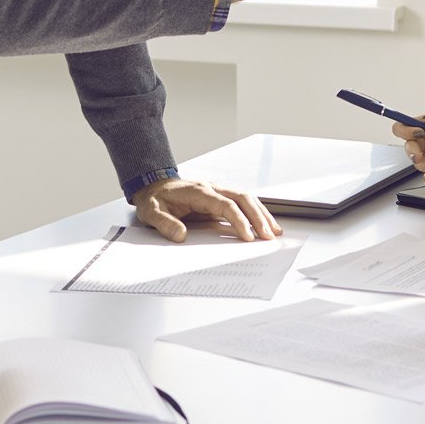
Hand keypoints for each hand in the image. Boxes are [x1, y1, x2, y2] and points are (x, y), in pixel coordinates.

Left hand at [133, 177, 281, 242]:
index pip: (225, 205)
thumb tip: (180, 235)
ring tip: (273, 232)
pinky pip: (242, 203)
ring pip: (246, 198)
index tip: (247, 237)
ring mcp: (217, 192)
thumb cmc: (154, 200)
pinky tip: (264, 224)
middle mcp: (211, 188)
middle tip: (267, 237)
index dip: (238, 220)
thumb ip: (165, 223)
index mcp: (198, 191)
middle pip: (242, 198)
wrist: (153, 186)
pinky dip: (255, 212)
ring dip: (261, 214)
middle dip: (257, 217)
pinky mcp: (219, 198)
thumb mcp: (151, 213)